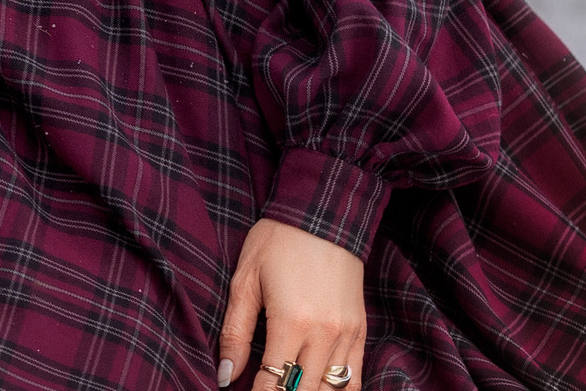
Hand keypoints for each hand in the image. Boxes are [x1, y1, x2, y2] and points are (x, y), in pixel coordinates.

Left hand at [217, 218, 364, 390]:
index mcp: (291, 322)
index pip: (273, 382)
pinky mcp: (360, 330)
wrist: (321, 212)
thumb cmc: (276, 242)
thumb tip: (225, 375)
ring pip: (330, 390)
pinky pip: (354, 378)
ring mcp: (346, 334)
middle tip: (264, 390)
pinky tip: (319, 389)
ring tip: (288, 388)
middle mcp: (324, 334)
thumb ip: (235, 333)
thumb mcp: (245, 281)